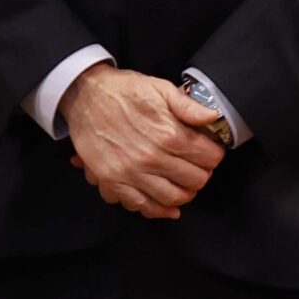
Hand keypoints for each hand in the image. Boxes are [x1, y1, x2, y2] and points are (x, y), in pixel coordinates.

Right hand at [60, 67, 225, 219]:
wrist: (85, 96)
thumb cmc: (123, 91)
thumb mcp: (160, 88)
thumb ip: (188, 105)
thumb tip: (212, 117)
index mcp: (168, 134)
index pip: (209, 157)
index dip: (214, 155)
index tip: (210, 152)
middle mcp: (151, 157)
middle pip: (195, 180)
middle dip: (202, 174)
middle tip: (198, 167)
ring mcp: (131, 173)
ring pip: (172, 198)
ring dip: (184, 193)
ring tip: (184, 184)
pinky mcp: (113, 181)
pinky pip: (142, 206)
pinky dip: (158, 210)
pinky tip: (167, 207)